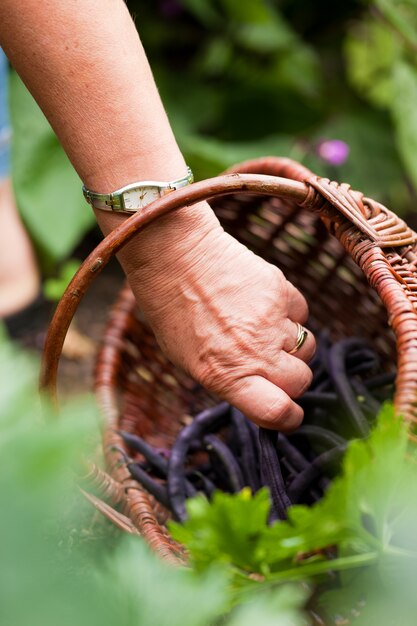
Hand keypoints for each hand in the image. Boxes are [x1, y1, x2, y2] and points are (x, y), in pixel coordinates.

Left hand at [124, 202, 315, 430]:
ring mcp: (270, 321)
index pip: (276, 412)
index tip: (288, 413)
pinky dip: (289, 314)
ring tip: (263, 330)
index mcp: (225, 375)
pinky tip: (264, 305)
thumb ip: (226, 378)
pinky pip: (301, 313)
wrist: (173, 255)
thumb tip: (258, 388)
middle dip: (292, 380)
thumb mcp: (187, 359)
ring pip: (308, 348)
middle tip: (273, 366)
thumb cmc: (171, 309)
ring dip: (292, 346)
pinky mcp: (280, 290)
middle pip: (301, 382)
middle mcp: (253, 352)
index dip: (288, 418)